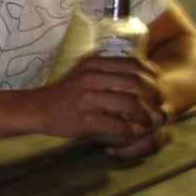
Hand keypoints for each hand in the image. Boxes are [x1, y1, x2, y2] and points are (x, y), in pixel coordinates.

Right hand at [33, 54, 165, 144]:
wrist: (38, 109)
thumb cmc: (65, 92)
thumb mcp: (83, 71)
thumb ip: (106, 69)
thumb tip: (139, 74)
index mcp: (94, 62)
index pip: (134, 63)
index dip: (152, 76)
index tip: (157, 87)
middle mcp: (91, 76)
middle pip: (137, 83)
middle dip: (154, 97)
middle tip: (157, 107)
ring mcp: (88, 97)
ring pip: (131, 104)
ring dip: (145, 116)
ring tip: (147, 123)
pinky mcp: (86, 118)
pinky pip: (118, 125)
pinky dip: (130, 131)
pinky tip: (129, 133)